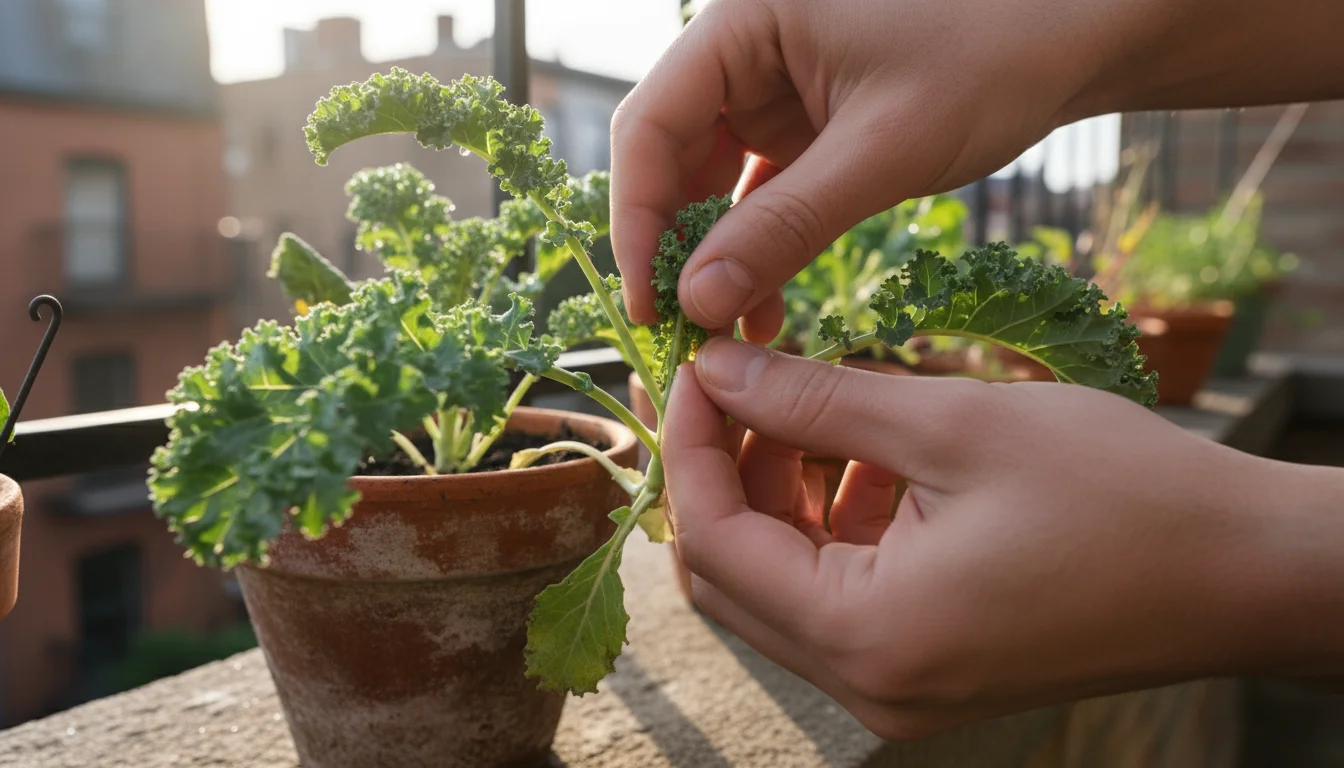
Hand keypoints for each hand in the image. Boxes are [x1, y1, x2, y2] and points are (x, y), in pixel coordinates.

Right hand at [612, 0, 1343, 337]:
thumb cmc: (991, 59)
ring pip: (708, 177)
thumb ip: (784, 226)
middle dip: (670, 242)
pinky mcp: (804, 121)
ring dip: (712, 254)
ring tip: (720, 332)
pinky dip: (757, 246)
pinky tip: (761, 308)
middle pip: (670, 151)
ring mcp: (772, 86)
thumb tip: (695, 302)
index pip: (652, 122)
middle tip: (676, 328)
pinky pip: (757, 190)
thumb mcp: (882, 151)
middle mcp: (745, 49)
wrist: (1074, 38)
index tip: (648, 301)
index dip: (637, 217)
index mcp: (745, 21)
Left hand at [661, 337, 1343, 739]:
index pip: (716, 544)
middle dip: (722, 473)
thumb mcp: (956, 425)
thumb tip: (722, 368)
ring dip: (775, 495)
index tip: (697, 368)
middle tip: (735, 383)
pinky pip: (839, 600)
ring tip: (808, 408)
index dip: (692, 447)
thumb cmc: (1122, 496)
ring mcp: (900, 686)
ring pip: (782, 586)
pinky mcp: (931, 669)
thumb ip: (819, 399)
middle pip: (733, 578)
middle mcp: (870, 684)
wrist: (1248, 571)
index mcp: (869, 637)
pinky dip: (829, 526)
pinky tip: (867, 459)